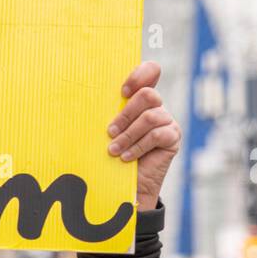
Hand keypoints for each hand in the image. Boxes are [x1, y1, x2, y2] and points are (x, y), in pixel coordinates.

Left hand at [107, 62, 181, 211]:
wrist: (126, 185)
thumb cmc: (111, 154)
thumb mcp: (107, 131)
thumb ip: (107, 113)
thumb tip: (83, 99)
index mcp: (140, 98)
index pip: (150, 71)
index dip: (139, 75)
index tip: (122, 92)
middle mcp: (156, 106)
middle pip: (148, 94)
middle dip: (126, 114)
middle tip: (110, 131)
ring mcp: (167, 121)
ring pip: (150, 116)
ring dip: (128, 135)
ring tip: (114, 150)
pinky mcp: (172, 137)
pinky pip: (157, 135)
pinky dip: (138, 147)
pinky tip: (126, 158)